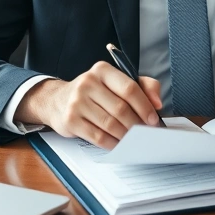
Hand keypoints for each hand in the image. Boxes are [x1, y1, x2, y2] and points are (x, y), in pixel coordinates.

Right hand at [16, 61, 161, 148]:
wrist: (57, 100)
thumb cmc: (94, 92)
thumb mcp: (116, 82)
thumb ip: (142, 86)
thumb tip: (157, 103)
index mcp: (102, 70)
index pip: (129, 88)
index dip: (145, 106)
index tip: (153, 119)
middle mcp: (88, 83)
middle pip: (121, 109)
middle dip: (136, 124)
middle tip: (144, 132)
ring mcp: (77, 102)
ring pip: (110, 124)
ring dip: (125, 135)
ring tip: (133, 139)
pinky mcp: (70, 120)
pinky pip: (98, 137)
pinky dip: (112, 143)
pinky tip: (118, 144)